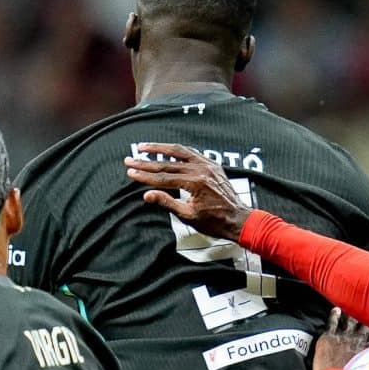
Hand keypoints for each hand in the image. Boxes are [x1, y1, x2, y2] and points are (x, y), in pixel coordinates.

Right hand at [123, 143, 248, 239]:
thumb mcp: (188, 216)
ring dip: (160, 149)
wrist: (238, 220)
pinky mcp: (212, 165)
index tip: (131, 172)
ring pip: (180, 152)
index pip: (164, 177)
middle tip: (130, 159)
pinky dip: (178, 151)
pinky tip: (168, 150)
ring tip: (144, 147)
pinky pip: (192, 153)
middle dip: (146, 162)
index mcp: (195, 183)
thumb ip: (167, 203)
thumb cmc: (215, 222)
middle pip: (168, 164)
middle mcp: (201, 170)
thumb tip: (147, 195)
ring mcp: (208, 165)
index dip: (145, 175)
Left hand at [314, 310, 368, 369]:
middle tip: (366, 315)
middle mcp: (359, 341)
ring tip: (352, 311)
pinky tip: (336, 310)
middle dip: (366, 322)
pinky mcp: (330, 337)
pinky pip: (333, 322)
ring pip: (350, 322)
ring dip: (352, 317)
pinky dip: (335, 315)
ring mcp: (344, 337)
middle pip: (365, 327)